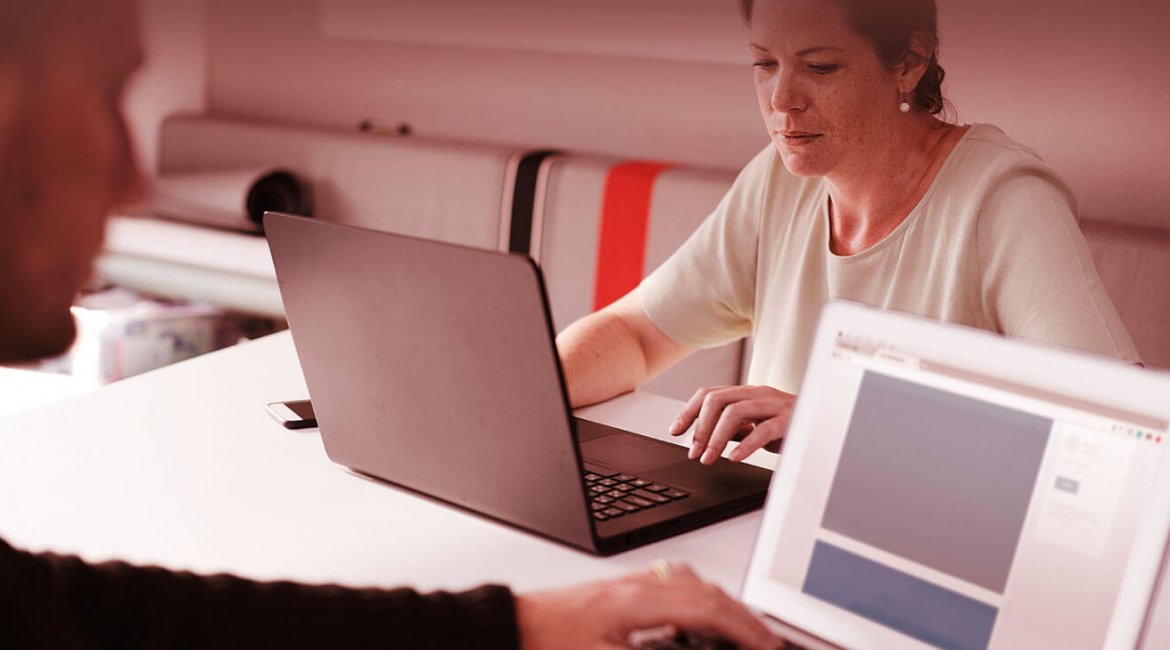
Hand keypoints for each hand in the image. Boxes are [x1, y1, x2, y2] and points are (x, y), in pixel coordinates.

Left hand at [515, 562, 780, 649]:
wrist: (509, 627)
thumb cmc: (545, 642)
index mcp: (637, 602)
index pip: (707, 608)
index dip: (744, 627)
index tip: (766, 644)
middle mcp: (636, 586)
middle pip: (705, 590)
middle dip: (742, 615)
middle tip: (764, 640)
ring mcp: (627, 585)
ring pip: (690, 583)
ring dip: (720, 604)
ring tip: (739, 628)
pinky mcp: (618, 592)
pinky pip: (671, 585)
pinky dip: (696, 598)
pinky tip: (694, 616)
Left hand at [669, 385, 795, 463]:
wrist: (826, 425)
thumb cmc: (790, 427)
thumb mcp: (756, 426)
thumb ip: (734, 429)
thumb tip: (705, 439)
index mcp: (747, 393)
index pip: (709, 394)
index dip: (688, 411)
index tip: (675, 431)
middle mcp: (758, 394)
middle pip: (717, 399)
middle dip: (700, 427)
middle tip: (694, 452)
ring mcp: (774, 405)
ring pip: (735, 411)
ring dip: (716, 437)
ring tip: (708, 459)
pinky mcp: (789, 421)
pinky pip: (764, 430)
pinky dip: (746, 445)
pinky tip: (735, 457)